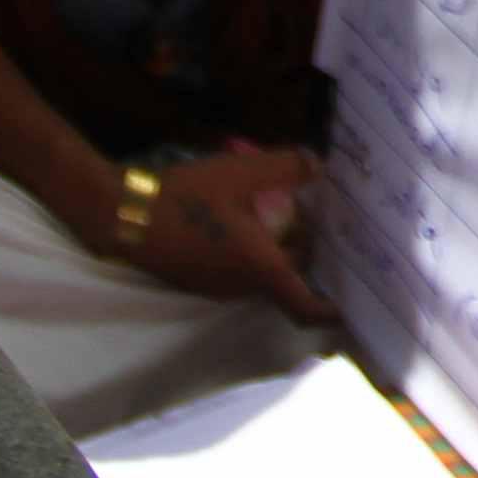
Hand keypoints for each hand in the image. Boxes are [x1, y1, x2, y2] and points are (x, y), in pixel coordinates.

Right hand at [107, 141, 333, 321]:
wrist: (121, 214)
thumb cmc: (186, 197)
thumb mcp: (241, 173)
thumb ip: (286, 167)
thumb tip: (318, 164)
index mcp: (262, 268)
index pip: (307, 307)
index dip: (334, 312)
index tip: (355, 303)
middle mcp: (243, 287)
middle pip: (290, 281)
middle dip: (307, 254)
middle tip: (318, 219)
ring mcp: (218, 287)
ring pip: (264, 274)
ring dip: (279, 250)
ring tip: (286, 211)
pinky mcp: (198, 279)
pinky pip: (239, 271)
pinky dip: (254, 252)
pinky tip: (247, 216)